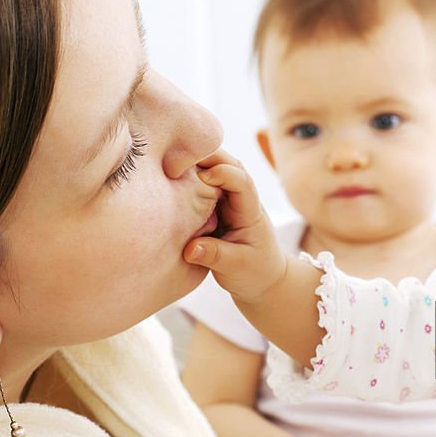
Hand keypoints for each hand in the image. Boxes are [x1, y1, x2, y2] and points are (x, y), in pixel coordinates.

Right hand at [183, 150, 287, 304]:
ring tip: (172, 163)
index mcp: (250, 212)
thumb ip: (215, 256)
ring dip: (198, 162)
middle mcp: (241, 200)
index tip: (202, 177)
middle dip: (207, 156)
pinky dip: (191, 175)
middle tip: (178, 157)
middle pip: (230, 164)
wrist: (263, 280)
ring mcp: (230, 200)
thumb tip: (190, 248)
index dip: (223, 173)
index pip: (242, 181)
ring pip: (217, 168)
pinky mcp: (217, 206)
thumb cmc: (255, 273)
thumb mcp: (236, 267)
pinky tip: (172, 177)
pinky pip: (205, 182)